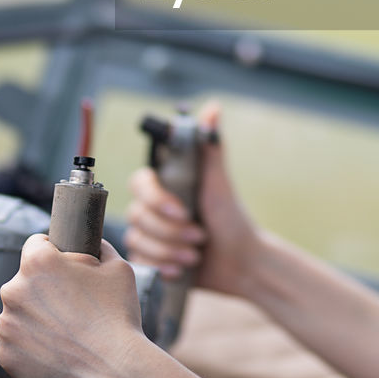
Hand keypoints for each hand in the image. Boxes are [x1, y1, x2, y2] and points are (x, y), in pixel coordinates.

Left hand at [0, 235, 153, 377]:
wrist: (113, 371)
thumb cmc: (118, 316)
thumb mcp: (118, 267)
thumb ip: (99, 248)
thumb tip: (93, 245)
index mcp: (38, 262)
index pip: (36, 244)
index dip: (53, 252)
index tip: (64, 266)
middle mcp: (13, 289)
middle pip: (26, 280)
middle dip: (45, 288)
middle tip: (71, 305)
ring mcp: (6, 323)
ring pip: (19, 311)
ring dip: (35, 316)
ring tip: (65, 331)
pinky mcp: (4, 353)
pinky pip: (14, 340)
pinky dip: (30, 344)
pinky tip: (54, 349)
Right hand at [125, 101, 261, 296]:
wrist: (241, 262)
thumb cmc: (232, 218)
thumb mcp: (220, 183)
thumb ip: (210, 147)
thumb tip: (213, 107)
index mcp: (167, 184)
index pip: (139, 182)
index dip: (156, 198)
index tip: (182, 210)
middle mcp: (153, 207)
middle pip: (137, 215)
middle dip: (170, 231)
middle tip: (199, 237)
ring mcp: (149, 233)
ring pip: (137, 239)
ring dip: (169, 250)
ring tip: (195, 254)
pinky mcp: (150, 258)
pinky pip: (140, 261)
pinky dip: (163, 266)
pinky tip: (181, 269)